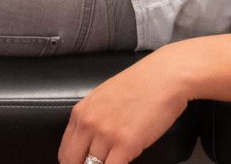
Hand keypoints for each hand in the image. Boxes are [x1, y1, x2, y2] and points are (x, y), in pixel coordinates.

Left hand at [58, 50, 190, 163]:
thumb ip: (94, 119)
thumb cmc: (142, 84)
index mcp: (81, 112)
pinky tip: (124, 163)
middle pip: (73, 162)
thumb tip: (90, 143)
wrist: (165, 76)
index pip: (65, 151)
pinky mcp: (126, 144)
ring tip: (114, 161)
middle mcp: (88, 123)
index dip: (73, 163)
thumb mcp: (104, 98)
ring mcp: (106, 134)